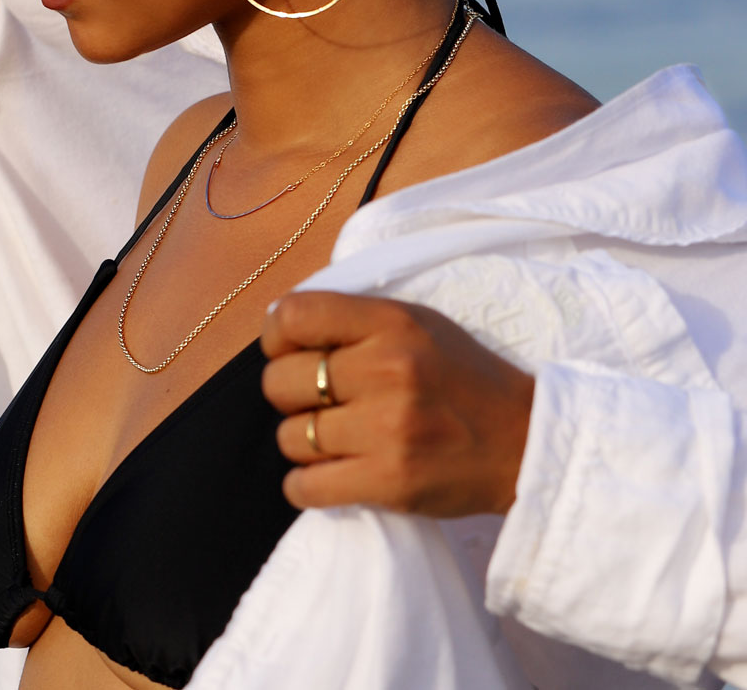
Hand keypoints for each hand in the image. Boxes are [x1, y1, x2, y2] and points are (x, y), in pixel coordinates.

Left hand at [261, 291, 533, 516]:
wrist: (525, 441)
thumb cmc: (462, 377)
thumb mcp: (417, 323)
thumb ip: (355, 321)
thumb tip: (281, 326)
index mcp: (390, 323)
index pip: (293, 316)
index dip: (277, 336)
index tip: (290, 351)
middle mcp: (385, 369)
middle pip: (280, 381)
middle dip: (289, 394)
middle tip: (318, 401)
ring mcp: (386, 429)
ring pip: (290, 437)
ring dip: (304, 441)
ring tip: (335, 439)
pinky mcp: (389, 482)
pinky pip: (305, 487)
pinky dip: (306, 484)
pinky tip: (329, 474)